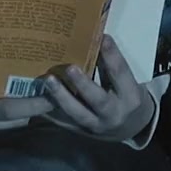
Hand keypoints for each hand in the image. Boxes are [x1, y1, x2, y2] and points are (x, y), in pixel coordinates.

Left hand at [40, 35, 155, 141]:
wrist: (132, 128)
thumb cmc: (128, 97)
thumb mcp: (127, 82)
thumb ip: (111, 67)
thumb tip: (95, 40)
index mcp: (130, 96)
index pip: (121, 74)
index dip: (112, 55)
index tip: (102, 38)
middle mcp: (115, 113)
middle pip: (99, 100)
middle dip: (83, 84)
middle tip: (70, 67)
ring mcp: (97, 126)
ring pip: (78, 114)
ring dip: (61, 97)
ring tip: (48, 80)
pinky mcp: (82, 132)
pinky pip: (65, 123)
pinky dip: (51, 111)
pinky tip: (38, 99)